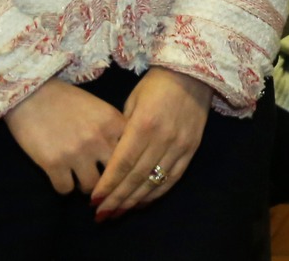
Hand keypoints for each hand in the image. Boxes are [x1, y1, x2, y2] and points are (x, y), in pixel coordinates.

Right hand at [3, 78, 127, 195]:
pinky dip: (63, 185)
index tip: (120, 167)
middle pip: (115, 174)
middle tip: (100, 180)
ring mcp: (77, 153)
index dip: (126, 162)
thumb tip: (123, 153)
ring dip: (85, 185)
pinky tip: (60, 176)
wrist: (30, 93)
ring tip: (79, 178)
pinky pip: (65, 189)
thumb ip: (112, 129)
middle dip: (108, 179)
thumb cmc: (65, 99)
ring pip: (91, 187)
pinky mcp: (53, 164)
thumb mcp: (97, 108)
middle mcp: (99, 139)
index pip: (132, 152)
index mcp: (112, 122)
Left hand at [91, 69, 210, 218]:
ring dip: (134, 201)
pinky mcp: (192, 149)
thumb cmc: (156, 84)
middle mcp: (163, 139)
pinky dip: (156, 194)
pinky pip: (173, 178)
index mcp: (144, 124)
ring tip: (117, 214)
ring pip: (154, 182)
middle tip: (101, 215)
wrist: (194, 73)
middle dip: (117, 199)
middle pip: (136, 177)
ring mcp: (180, 146)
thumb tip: (112, 159)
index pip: (123, 163)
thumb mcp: (132, 101)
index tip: (94, 201)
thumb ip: (122, 131)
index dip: (108, 185)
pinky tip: (142, 203)